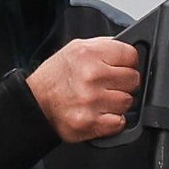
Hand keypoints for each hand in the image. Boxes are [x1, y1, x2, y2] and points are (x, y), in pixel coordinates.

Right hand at [25, 37, 143, 142]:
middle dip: (124, 83)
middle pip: (133, 80)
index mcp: (89, 54)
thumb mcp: (76, 48)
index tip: (121, 68)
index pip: (131, 56)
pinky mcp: (89, 122)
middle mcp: (91, 76)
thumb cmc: (55, 77)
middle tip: (109, 85)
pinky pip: (119, 122)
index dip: (128, 63)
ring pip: (127, 102)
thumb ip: (104, 46)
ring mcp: (91, 101)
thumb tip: (128, 51)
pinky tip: (100, 113)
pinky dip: (113, 120)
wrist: (34, 102)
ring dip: (118, 103)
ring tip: (102, 100)